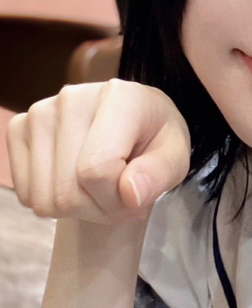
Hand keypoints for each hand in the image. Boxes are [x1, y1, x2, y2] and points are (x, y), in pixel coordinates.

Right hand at [6, 79, 190, 223]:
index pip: (97, 171)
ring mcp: (40, 112)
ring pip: (45, 199)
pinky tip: (75, 181)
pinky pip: (27, 194)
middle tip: (120, 195)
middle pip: (68, 192)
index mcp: (119, 98)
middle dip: (100, 209)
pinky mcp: (19, 128)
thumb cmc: (155, 141)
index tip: (136, 195)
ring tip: (101, 188)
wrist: (132, 126)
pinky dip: (52, 201)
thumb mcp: (176, 158)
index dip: (117, 201)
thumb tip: (129, 193)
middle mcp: (72, 98)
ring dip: (76, 209)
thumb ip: (159, 175)